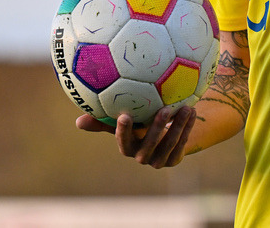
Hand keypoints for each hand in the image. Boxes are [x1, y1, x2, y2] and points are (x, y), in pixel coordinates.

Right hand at [75, 106, 196, 168]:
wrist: (164, 135)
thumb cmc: (139, 124)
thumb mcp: (125, 121)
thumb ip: (105, 120)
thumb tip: (78, 122)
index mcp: (128, 147)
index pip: (123, 142)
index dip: (123, 131)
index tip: (125, 115)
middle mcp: (142, 157)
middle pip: (149, 145)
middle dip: (156, 128)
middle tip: (163, 109)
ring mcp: (159, 160)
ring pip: (169, 144)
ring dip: (178, 126)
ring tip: (185, 108)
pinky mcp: (174, 159)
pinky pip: (181, 143)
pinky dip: (187, 127)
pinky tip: (192, 111)